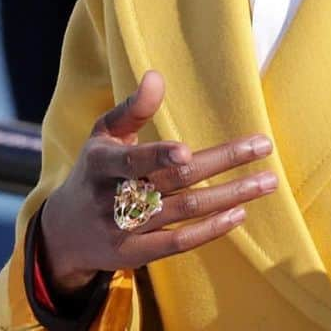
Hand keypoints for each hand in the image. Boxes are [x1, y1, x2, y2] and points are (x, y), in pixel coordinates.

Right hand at [40, 70, 276, 292]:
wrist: (64, 233)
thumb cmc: (93, 171)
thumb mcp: (102, 135)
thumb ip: (132, 108)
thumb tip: (156, 76)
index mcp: (101, 163)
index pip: (131, 160)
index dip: (157, 157)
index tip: (186, 151)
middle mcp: (113, 197)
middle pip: (174, 181)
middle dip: (222, 163)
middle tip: (263, 146)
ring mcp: (125, 230)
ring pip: (185, 212)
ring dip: (229, 196)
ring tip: (266, 181)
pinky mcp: (136, 255)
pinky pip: (179, 244)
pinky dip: (210, 230)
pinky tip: (239, 213)